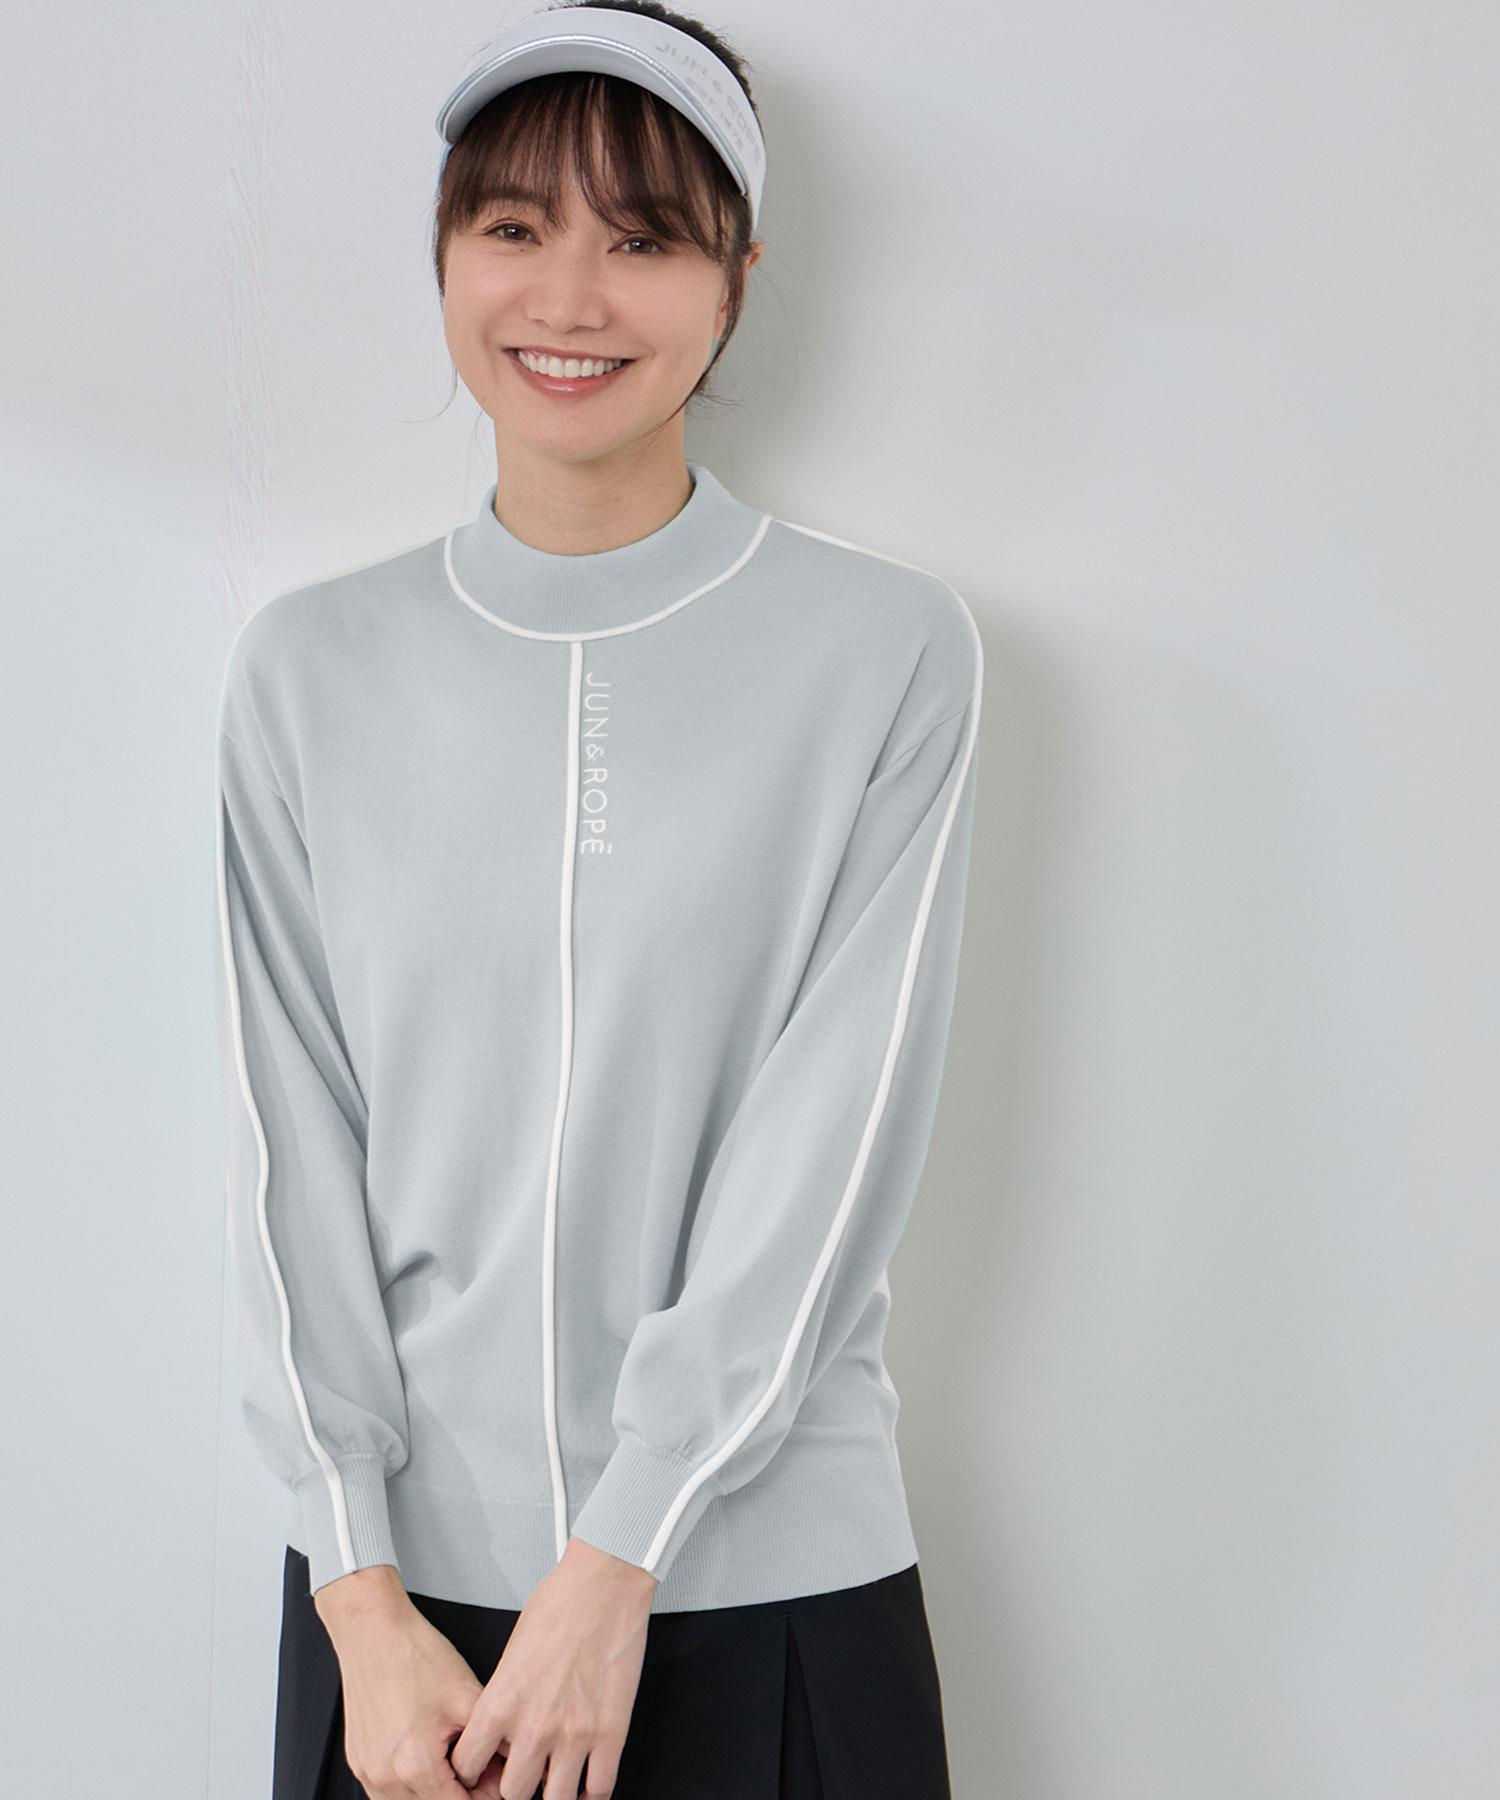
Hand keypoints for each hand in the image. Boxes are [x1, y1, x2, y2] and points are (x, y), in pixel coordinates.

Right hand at [315, 1564, 502, 1797]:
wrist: (374, 1631)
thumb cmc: (413, 1655)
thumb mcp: (467, 1695)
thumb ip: (494, 1740)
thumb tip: (512, 1762)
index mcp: (415, 1764)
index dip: (484, 1796)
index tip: (497, 1784)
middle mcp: (386, 1776)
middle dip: (462, 1794)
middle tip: (483, 1771)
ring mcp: (367, 1772)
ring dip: (434, 1792)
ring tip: (455, 1762)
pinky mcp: (358, 1762)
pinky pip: (387, 1792)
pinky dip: (411, 1786)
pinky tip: (429, 1759)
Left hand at [448, 1537, 656, 1798]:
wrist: (603, 1586)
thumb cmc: (560, 1604)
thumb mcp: (511, 1651)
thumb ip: (505, 1695)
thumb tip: (504, 1723)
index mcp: (501, 1703)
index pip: (467, 1766)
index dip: (471, 1774)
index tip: (478, 1774)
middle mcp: (534, 1726)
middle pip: (512, 1794)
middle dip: (514, 1788)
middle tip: (522, 1777)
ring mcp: (574, 1735)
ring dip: (553, 1794)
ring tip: (554, 1783)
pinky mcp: (610, 1733)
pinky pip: (600, 1790)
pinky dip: (592, 1794)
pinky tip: (587, 1785)